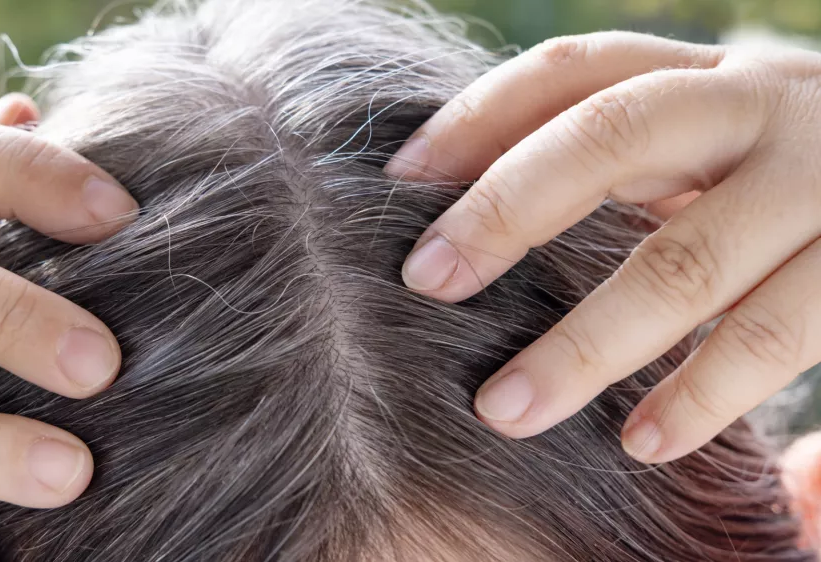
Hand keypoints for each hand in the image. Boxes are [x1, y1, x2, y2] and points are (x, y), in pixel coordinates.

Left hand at [386, 32, 820, 463]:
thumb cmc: (784, 179)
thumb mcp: (708, 150)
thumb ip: (623, 169)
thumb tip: (469, 209)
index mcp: (704, 77)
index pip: (574, 70)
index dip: (479, 113)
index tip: (399, 176)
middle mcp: (761, 105)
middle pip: (613, 134)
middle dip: (507, 210)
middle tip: (425, 282)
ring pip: (685, 260)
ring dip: (585, 346)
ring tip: (506, 411)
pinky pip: (774, 332)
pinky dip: (704, 393)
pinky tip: (643, 441)